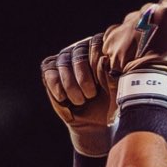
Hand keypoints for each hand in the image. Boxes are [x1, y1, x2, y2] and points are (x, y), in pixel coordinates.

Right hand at [40, 32, 114, 156]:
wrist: (96, 122)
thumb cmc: (111, 104)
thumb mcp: (117, 92)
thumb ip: (112, 76)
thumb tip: (104, 59)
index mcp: (103, 49)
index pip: (97, 44)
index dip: (97, 65)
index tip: (101, 84)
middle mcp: (83, 48)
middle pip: (79, 53)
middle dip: (84, 78)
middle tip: (91, 95)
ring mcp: (66, 58)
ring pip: (63, 63)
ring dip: (71, 86)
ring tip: (80, 101)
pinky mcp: (51, 70)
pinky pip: (49, 73)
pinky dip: (57, 87)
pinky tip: (64, 98)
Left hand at [104, 0, 166, 114]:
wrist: (151, 84)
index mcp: (166, 11)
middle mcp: (144, 14)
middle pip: (148, 12)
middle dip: (152, 24)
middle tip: (156, 43)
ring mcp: (126, 25)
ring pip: (131, 24)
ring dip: (136, 34)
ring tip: (141, 53)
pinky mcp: (113, 38)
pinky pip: (116, 35)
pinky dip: (121, 44)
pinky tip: (128, 56)